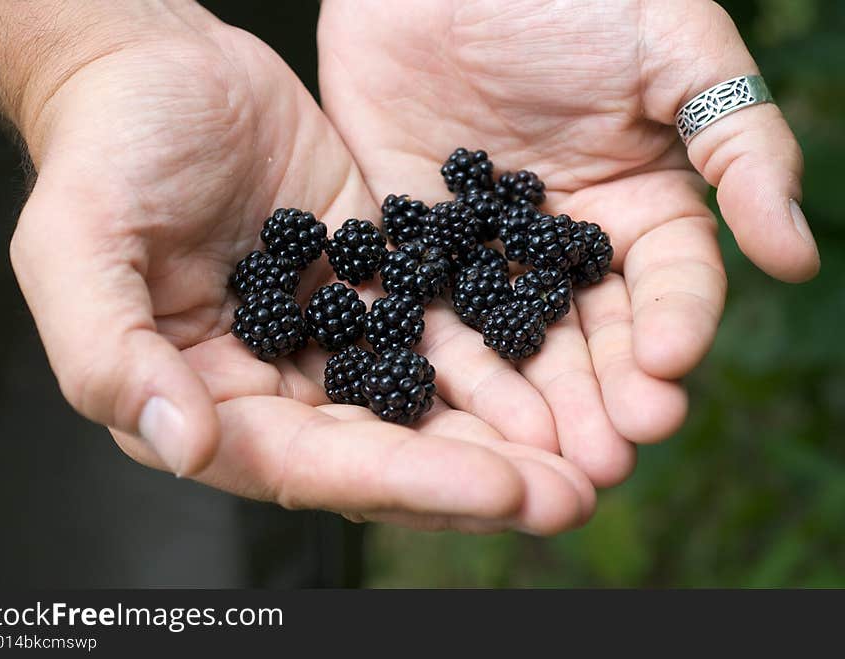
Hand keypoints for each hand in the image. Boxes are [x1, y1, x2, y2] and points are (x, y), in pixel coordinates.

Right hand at [7, 6, 593, 533]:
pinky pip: (441, 329)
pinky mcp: (376, 284)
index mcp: (206, 399)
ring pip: (425, 402)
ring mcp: (333, 337)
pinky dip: (497, 357)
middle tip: (573, 496)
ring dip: (504, 431)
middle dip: (477, 477)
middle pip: (385, 449)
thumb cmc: (106, 152)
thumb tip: (183, 447)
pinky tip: (562, 371)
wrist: (159, 69)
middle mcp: (277, 385)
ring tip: (590, 455)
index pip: (312, 464)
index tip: (500, 490)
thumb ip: (110, 354)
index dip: (404, 481)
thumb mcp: (77, 248)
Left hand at [317, 0, 819, 484]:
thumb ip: (739, 144)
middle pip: (593, 335)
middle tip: (609, 458)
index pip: (669, 285)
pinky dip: (443, 363)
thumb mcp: (675, 49)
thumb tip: (795, 257)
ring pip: (514, 342)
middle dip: (605, 395)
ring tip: (546, 462)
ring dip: (532, 405)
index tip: (666, 375)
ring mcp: (488, 251)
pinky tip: (454, 414)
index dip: (674, 329)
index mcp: (639, 203)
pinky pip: (430, 311)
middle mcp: (566, 243)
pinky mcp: (415, 244)